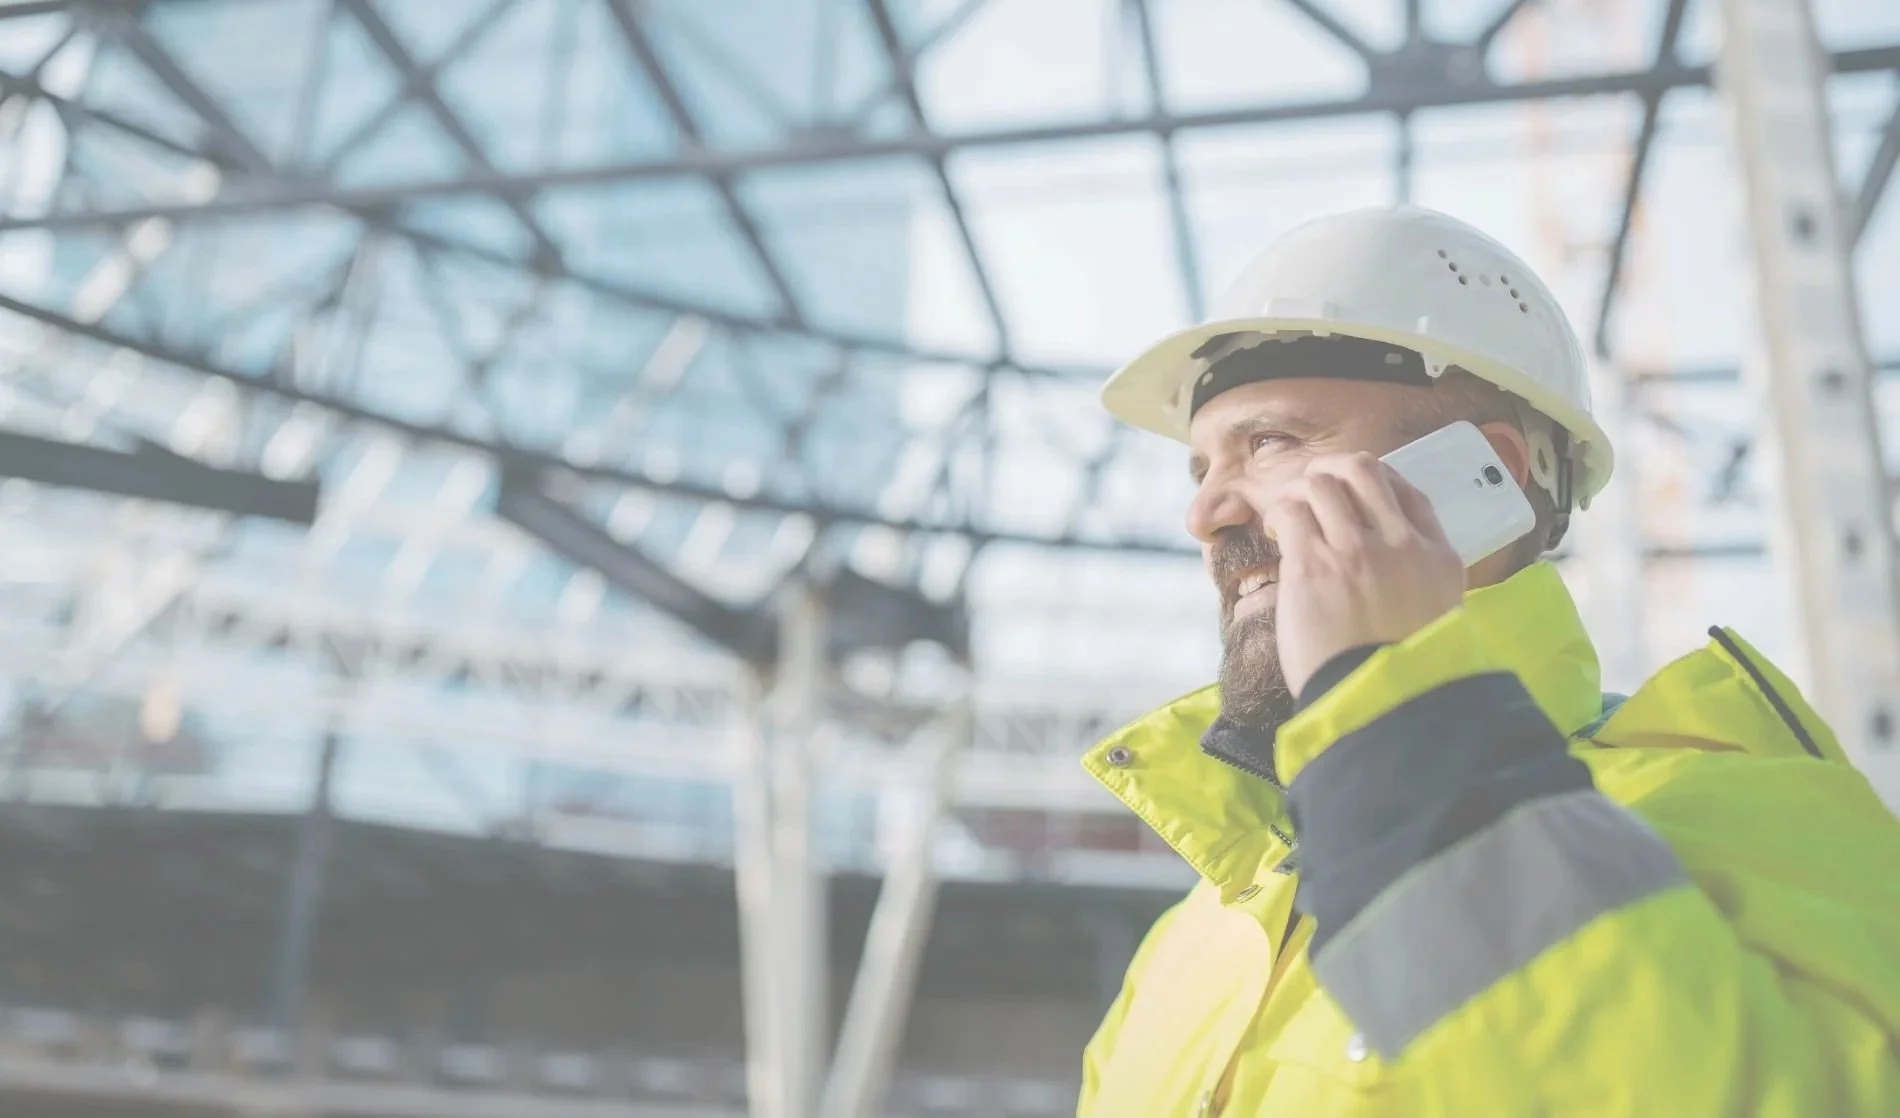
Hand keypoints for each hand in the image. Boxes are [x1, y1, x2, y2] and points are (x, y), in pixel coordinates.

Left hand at [1254, 452, 1465, 698]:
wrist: (1380, 706)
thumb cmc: (1400, 673)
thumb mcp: (1436, 618)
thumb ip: (1418, 580)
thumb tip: (1385, 558)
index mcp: (1439, 559)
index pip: (1409, 492)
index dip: (1376, 484)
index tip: (1353, 496)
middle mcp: (1402, 545)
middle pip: (1365, 470)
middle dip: (1333, 471)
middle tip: (1314, 491)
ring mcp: (1357, 552)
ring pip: (1323, 483)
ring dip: (1300, 492)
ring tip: (1290, 517)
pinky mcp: (1314, 566)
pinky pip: (1292, 511)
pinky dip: (1280, 513)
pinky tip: (1277, 531)